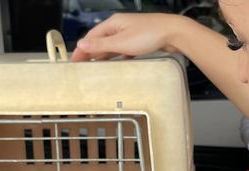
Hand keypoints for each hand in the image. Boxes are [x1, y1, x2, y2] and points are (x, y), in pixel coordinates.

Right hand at [71, 13, 187, 61]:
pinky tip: (117, 65)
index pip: (91, 37)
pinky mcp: (139, 41)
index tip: (74, 61)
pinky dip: (117, 58)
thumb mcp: (121, 42)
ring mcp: (130, 34)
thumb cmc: (150, 34)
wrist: (173, 33)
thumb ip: (100, 45)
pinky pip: (123, 51)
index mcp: (113, 23)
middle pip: (101, 41)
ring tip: (95, 68)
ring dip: (103, 56)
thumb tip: (81, 44)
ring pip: (112, 46)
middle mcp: (120, 27)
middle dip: (91, 54)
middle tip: (82, 67)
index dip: (82, 49)